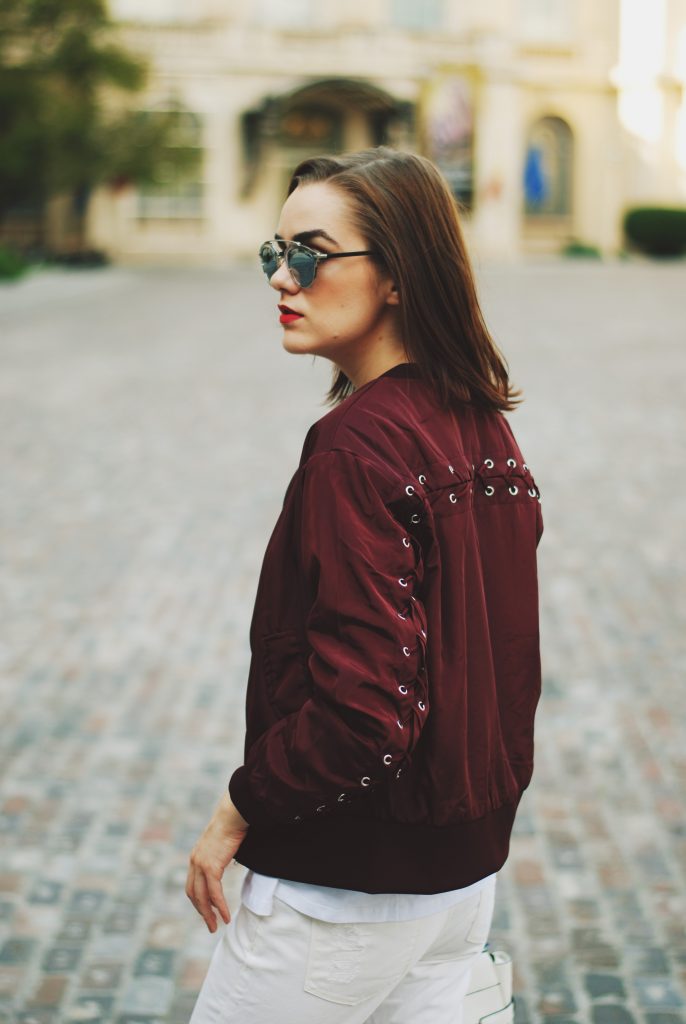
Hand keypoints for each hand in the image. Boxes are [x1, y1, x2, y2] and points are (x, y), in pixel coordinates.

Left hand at [186, 791, 248, 931]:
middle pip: (193, 894)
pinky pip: (214, 893)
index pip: (192, 885)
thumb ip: (222, 853)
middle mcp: (195, 862)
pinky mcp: (211, 867)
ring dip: (209, 914)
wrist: (232, 814)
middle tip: (211, 925)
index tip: (207, 910)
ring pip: (202, 897)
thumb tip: (230, 858)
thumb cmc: (232, 824)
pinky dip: (220, 906)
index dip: (198, 900)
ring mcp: (201, 865)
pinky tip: (226, 915)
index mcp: (196, 856)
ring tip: (217, 926)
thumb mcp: (222, 842)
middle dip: (202, 911)